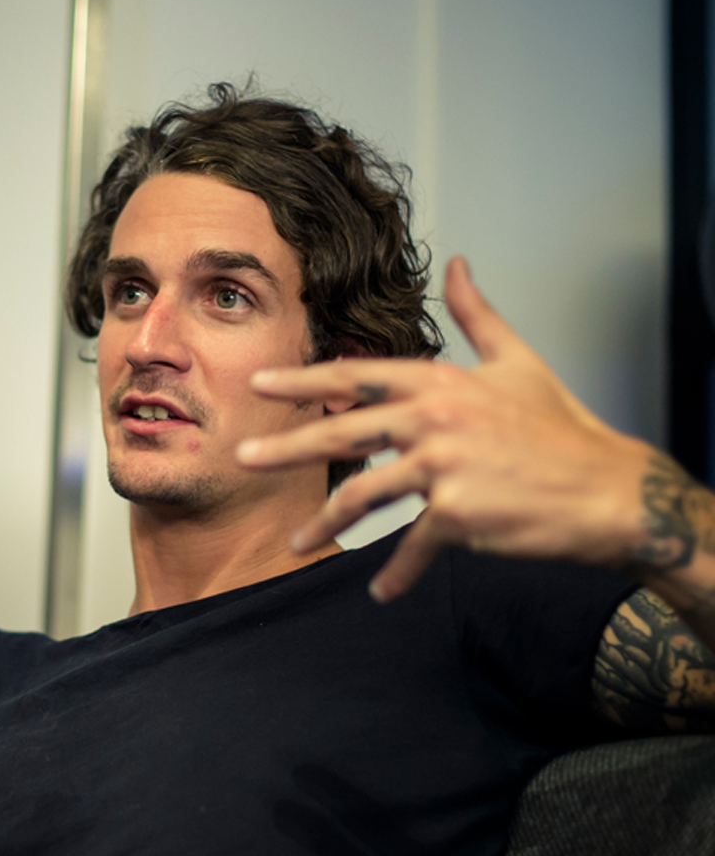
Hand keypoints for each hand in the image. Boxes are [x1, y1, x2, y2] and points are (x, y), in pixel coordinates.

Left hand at [237, 257, 650, 600]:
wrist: (611, 489)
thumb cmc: (562, 429)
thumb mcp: (518, 361)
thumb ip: (478, 314)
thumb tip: (458, 265)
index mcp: (440, 382)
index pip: (356, 376)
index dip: (303, 380)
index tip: (260, 382)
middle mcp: (435, 418)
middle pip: (343, 432)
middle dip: (287, 447)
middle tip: (244, 458)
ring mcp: (445, 465)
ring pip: (366, 496)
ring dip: (326, 523)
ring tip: (295, 543)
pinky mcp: (459, 512)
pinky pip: (411, 545)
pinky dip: (396, 572)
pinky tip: (381, 591)